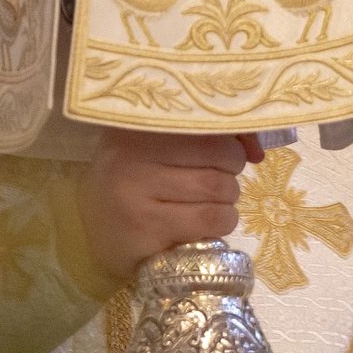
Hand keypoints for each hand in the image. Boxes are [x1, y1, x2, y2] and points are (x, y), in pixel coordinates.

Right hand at [77, 129, 264, 282]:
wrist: (95, 229)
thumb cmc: (140, 182)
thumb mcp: (165, 149)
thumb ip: (214, 138)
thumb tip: (257, 151)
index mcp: (139, 125)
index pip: (209, 124)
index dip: (231, 143)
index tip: (226, 158)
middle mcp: (132, 152)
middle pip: (221, 157)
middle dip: (230, 176)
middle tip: (215, 185)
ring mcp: (136, 191)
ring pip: (219, 189)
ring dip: (228, 202)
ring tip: (210, 205)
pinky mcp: (145, 227)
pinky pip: (209, 220)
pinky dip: (221, 223)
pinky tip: (205, 224)